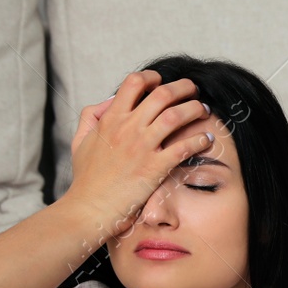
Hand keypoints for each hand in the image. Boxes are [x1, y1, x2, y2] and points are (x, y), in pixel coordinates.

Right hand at [62, 70, 212, 240]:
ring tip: (203, 110)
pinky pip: (183, 147)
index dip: (152, 77)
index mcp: (110, 120)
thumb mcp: (80, 141)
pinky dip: (199, 140)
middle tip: (193, 90)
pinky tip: (207, 139)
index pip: (134, 82)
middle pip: (162, 93)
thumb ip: (90, 117)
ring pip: (176, 115)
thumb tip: (108, 101)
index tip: (162, 82)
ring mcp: (141, 147)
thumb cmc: (85, 179)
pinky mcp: (154, 168)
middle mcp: (127, 129)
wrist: (88, 209)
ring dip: (194, 109)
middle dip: (183, 87)